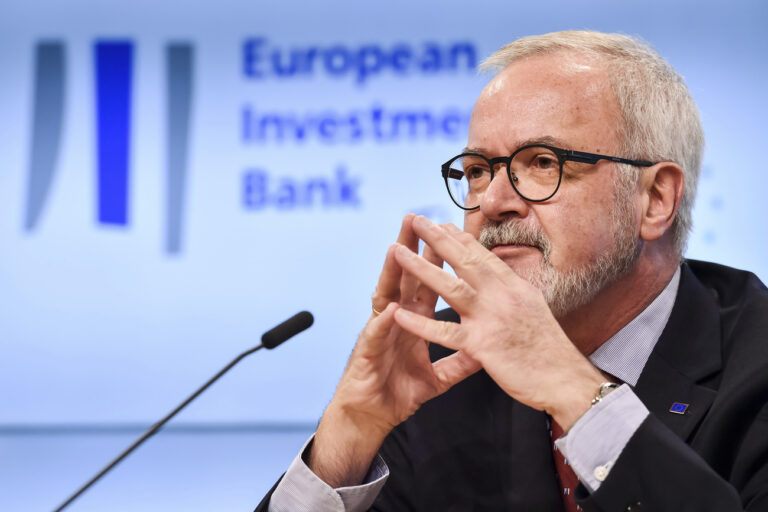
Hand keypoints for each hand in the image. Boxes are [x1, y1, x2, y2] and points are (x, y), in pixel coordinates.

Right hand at [309, 214, 481, 486]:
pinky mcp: (367, 354)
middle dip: (410, 249)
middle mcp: (395, 321)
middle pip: (405, 279)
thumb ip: (459, 361)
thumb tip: (484, 349)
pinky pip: (376, 336)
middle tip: (417, 220)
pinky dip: (382, 323)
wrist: (371, 417)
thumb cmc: (398, 393)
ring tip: (397, 249)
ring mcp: (379, 334)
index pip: (426, 284)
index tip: (450, 234)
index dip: (437, 261)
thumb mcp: (437, 377)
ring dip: (390, 274)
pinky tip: (388, 309)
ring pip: (385, 297)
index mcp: (412, 322)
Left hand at [392, 216, 604, 430]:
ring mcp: (492, 318)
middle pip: (465, 261)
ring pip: (450, 287)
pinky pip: (445, 332)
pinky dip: (421, 324)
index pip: (483, 256)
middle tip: (417, 221)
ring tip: (397, 252)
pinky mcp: (482, 345)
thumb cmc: (550, 350)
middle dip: (438, 239)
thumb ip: (512, 293)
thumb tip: (501, 279)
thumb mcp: (534, 309)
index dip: (460, 239)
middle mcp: (503, 296)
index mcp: (515, 287)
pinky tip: (399, 314)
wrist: (566, 380)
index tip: (442, 224)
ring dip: (421, 269)